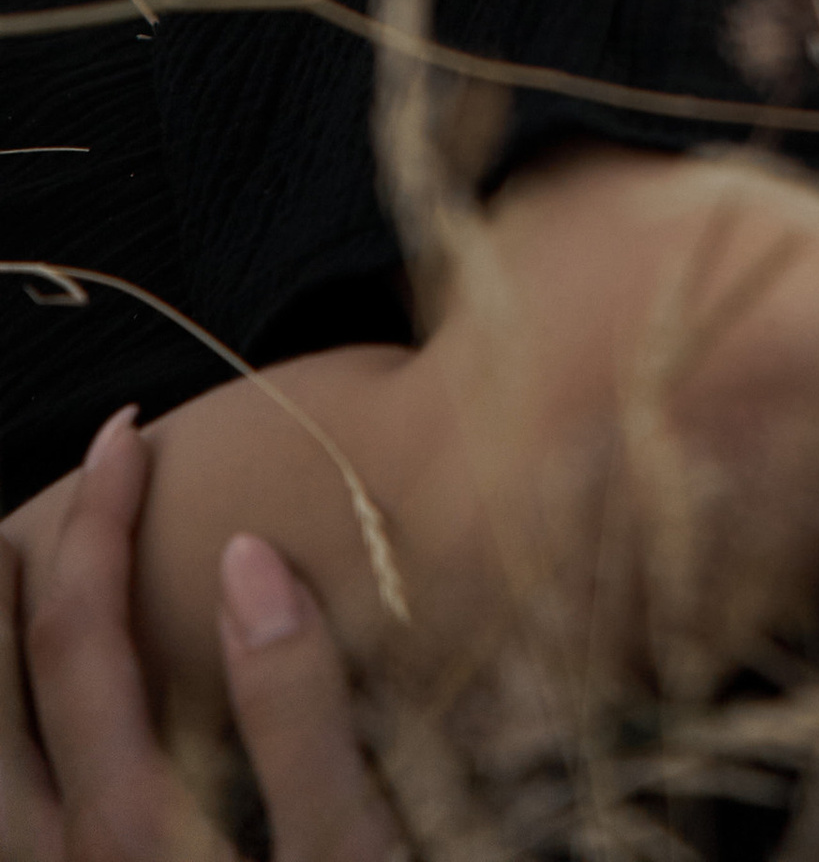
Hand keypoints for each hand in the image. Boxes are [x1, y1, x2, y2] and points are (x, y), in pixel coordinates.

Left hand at [0, 411, 401, 861]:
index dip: (99, 522)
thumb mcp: (347, 847)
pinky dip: (15, 745)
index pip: (77, 637)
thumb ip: (294, 711)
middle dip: (1, 591)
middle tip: (24, 508)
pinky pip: (17, 819)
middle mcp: (71, 861)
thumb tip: (246, 558)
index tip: (127, 437)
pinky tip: (48, 725)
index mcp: (128, 824)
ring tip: (11, 595)